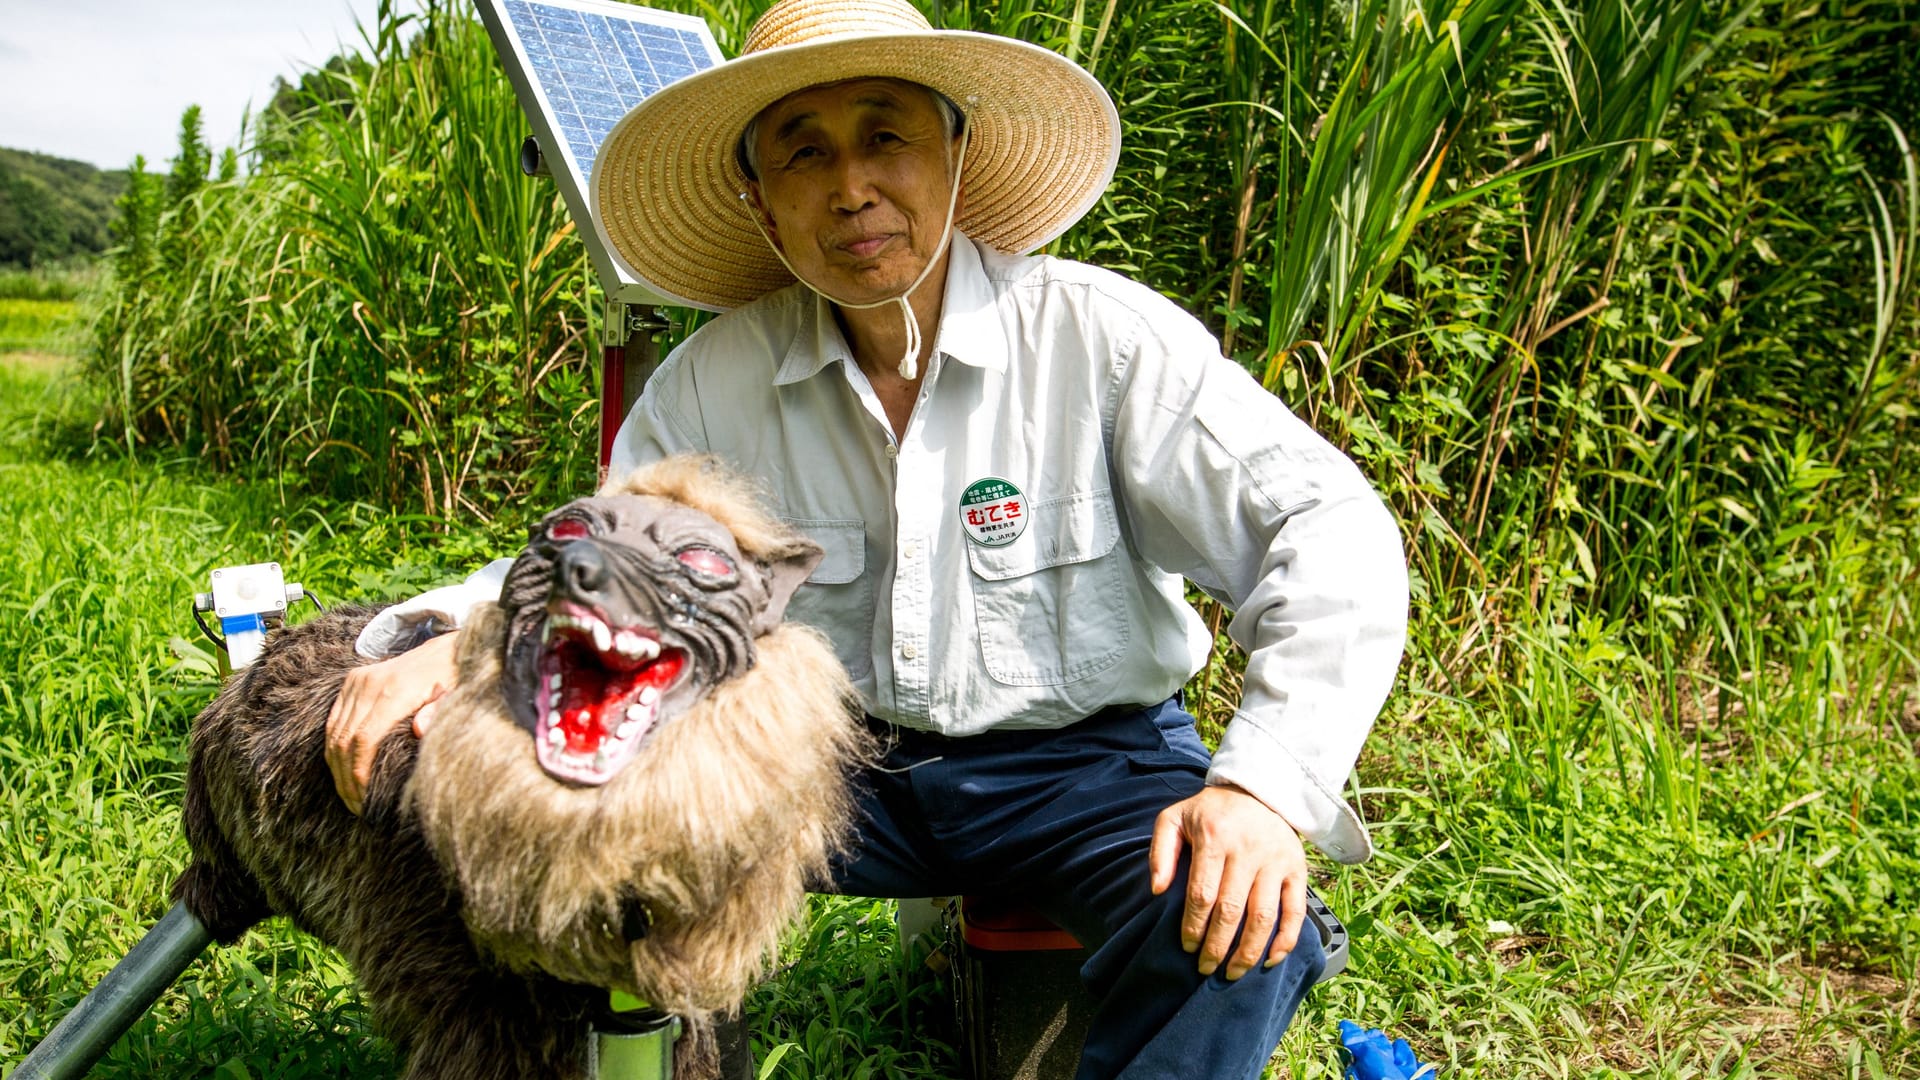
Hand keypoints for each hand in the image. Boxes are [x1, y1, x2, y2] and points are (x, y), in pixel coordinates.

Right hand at [324, 630, 460, 814]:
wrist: (447, 648)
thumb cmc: (456, 679)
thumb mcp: (457, 696)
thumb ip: (439, 713)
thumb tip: (419, 730)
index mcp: (395, 690)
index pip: (364, 740)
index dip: (360, 774)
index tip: (365, 800)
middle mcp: (370, 683)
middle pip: (344, 740)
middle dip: (346, 779)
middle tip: (356, 807)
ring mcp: (358, 680)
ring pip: (334, 732)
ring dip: (337, 768)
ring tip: (349, 796)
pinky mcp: (353, 680)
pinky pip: (334, 720)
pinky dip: (334, 748)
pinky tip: (343, 771)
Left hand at [1148, 782, 1307, 979]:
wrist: (1258, 789)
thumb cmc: (1210, 811)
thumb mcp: (1175, 818)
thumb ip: (1160, 852)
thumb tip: (1156, 890)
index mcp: (1215, 839)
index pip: (1203, 894)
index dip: (1194, 927)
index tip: (1187, 948)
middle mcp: (1248, 851)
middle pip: (1232, 911)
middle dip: (1217, 947)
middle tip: (1206, 969)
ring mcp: (1276, 861)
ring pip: (1263, 917)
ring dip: (1248, 951)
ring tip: (1233, 972)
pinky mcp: (1297, 870)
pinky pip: (1296, 911)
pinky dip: (1286, 940)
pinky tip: (1270, 960)